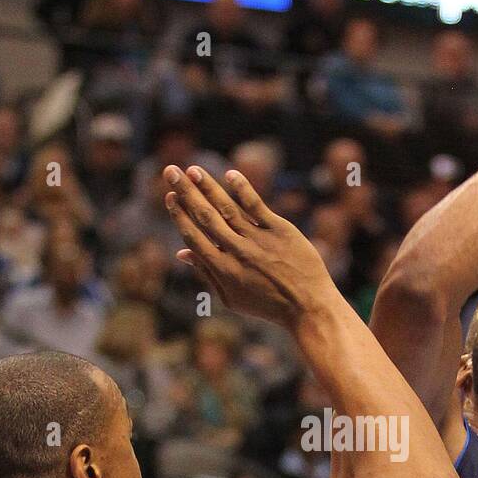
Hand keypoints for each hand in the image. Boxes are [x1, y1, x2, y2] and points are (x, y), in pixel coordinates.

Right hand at [164, 165, 339, 328]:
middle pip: (206, 217)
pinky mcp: (281, 231)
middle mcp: (237, 252)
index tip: (170, 196)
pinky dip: (243, 189)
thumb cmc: (267, 305)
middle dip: (186, 192)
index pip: (194, 236)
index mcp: (223, 270)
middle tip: (171, 171)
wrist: (308, 307)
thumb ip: (206, 273)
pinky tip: (230, 175)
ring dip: (207, 187)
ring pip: (227, 208)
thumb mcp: (232, 297)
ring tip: (192, 170)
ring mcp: (259, 240)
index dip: (179, 215)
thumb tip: (181, 254)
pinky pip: (257, 206)